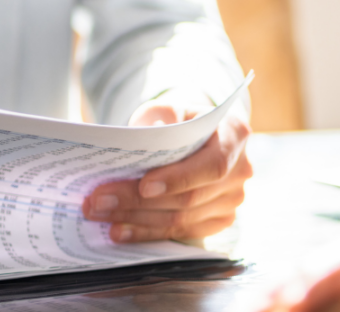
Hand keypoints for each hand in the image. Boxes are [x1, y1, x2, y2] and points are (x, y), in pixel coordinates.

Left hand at [81, 97, 252, 242]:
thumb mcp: (169, 107)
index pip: (211, 165)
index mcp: (235, 135)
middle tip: (98, 201)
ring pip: (182, 220)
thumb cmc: (180, 121)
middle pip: (190, 197)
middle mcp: (241, 170)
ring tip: (99, 214)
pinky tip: (120, 229)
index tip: (143, 186)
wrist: (195, 137)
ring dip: (136, 220)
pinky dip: (147, 233)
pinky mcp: (220, 221)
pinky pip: (181, 234)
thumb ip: (159, 116)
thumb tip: (141, 136)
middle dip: (139, 202)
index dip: (178, 179)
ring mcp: (232, 200)